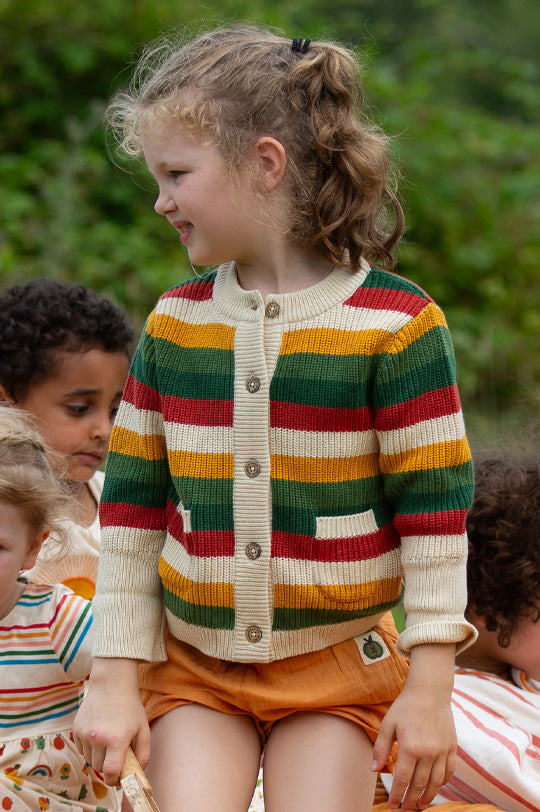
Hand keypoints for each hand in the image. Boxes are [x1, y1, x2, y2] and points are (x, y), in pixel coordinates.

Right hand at [73, 657, 150, 785]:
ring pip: (88, 759)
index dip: (114, 780)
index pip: (111, 772)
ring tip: (107, 740)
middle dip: (107, 765)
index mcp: (117, 740)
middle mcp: (98, 738)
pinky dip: (88, 747)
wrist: (111, 684)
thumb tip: (138, 774)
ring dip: (97, 756)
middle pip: (99, 767)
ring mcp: (85, 733)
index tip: (117, 779)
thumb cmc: (130, 707)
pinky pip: (81, 748)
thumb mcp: (143, 729)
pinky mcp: (76, 728)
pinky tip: (97, 733)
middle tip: (115, 753)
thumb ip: (143, 754)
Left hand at [372, 643, 456, 811]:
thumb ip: (381, 748)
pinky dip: (443, 783)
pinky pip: (449, 771)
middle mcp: (429, 752)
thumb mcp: (388, 724)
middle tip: (405, 809)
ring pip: (436, 782)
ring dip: (428, 796)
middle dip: (411, 800)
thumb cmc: (405, 707)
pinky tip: (435, 787)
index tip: (392, 805)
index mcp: (411, 747)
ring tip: (420, 805)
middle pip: (420, 785)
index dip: (397, 795)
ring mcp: (443, 750)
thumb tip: (375, 770)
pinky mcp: (452, 747)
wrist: (430, 691)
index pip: (403, 779)